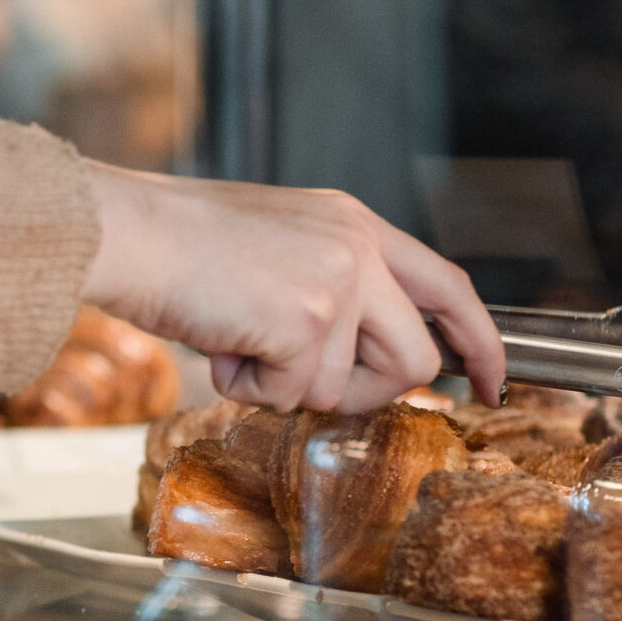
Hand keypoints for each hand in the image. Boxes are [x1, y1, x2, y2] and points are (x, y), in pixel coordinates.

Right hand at [80, 163, 503, 413]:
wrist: (129, 233)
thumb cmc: (178, 244)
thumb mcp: (278, 243)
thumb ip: (329, 285)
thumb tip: (351, 362)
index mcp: (355, 223)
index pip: (450, 286)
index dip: (481, 341)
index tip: (492, 382)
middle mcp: (358, 248)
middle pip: (414, 359)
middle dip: (363, 392)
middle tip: (300, 380)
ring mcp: (338, 282)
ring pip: (346, 389)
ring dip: (287, 387)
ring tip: (238, 341)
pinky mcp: (307, 320)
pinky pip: (294, 397)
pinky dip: (249, 389)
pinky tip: (220, 345)